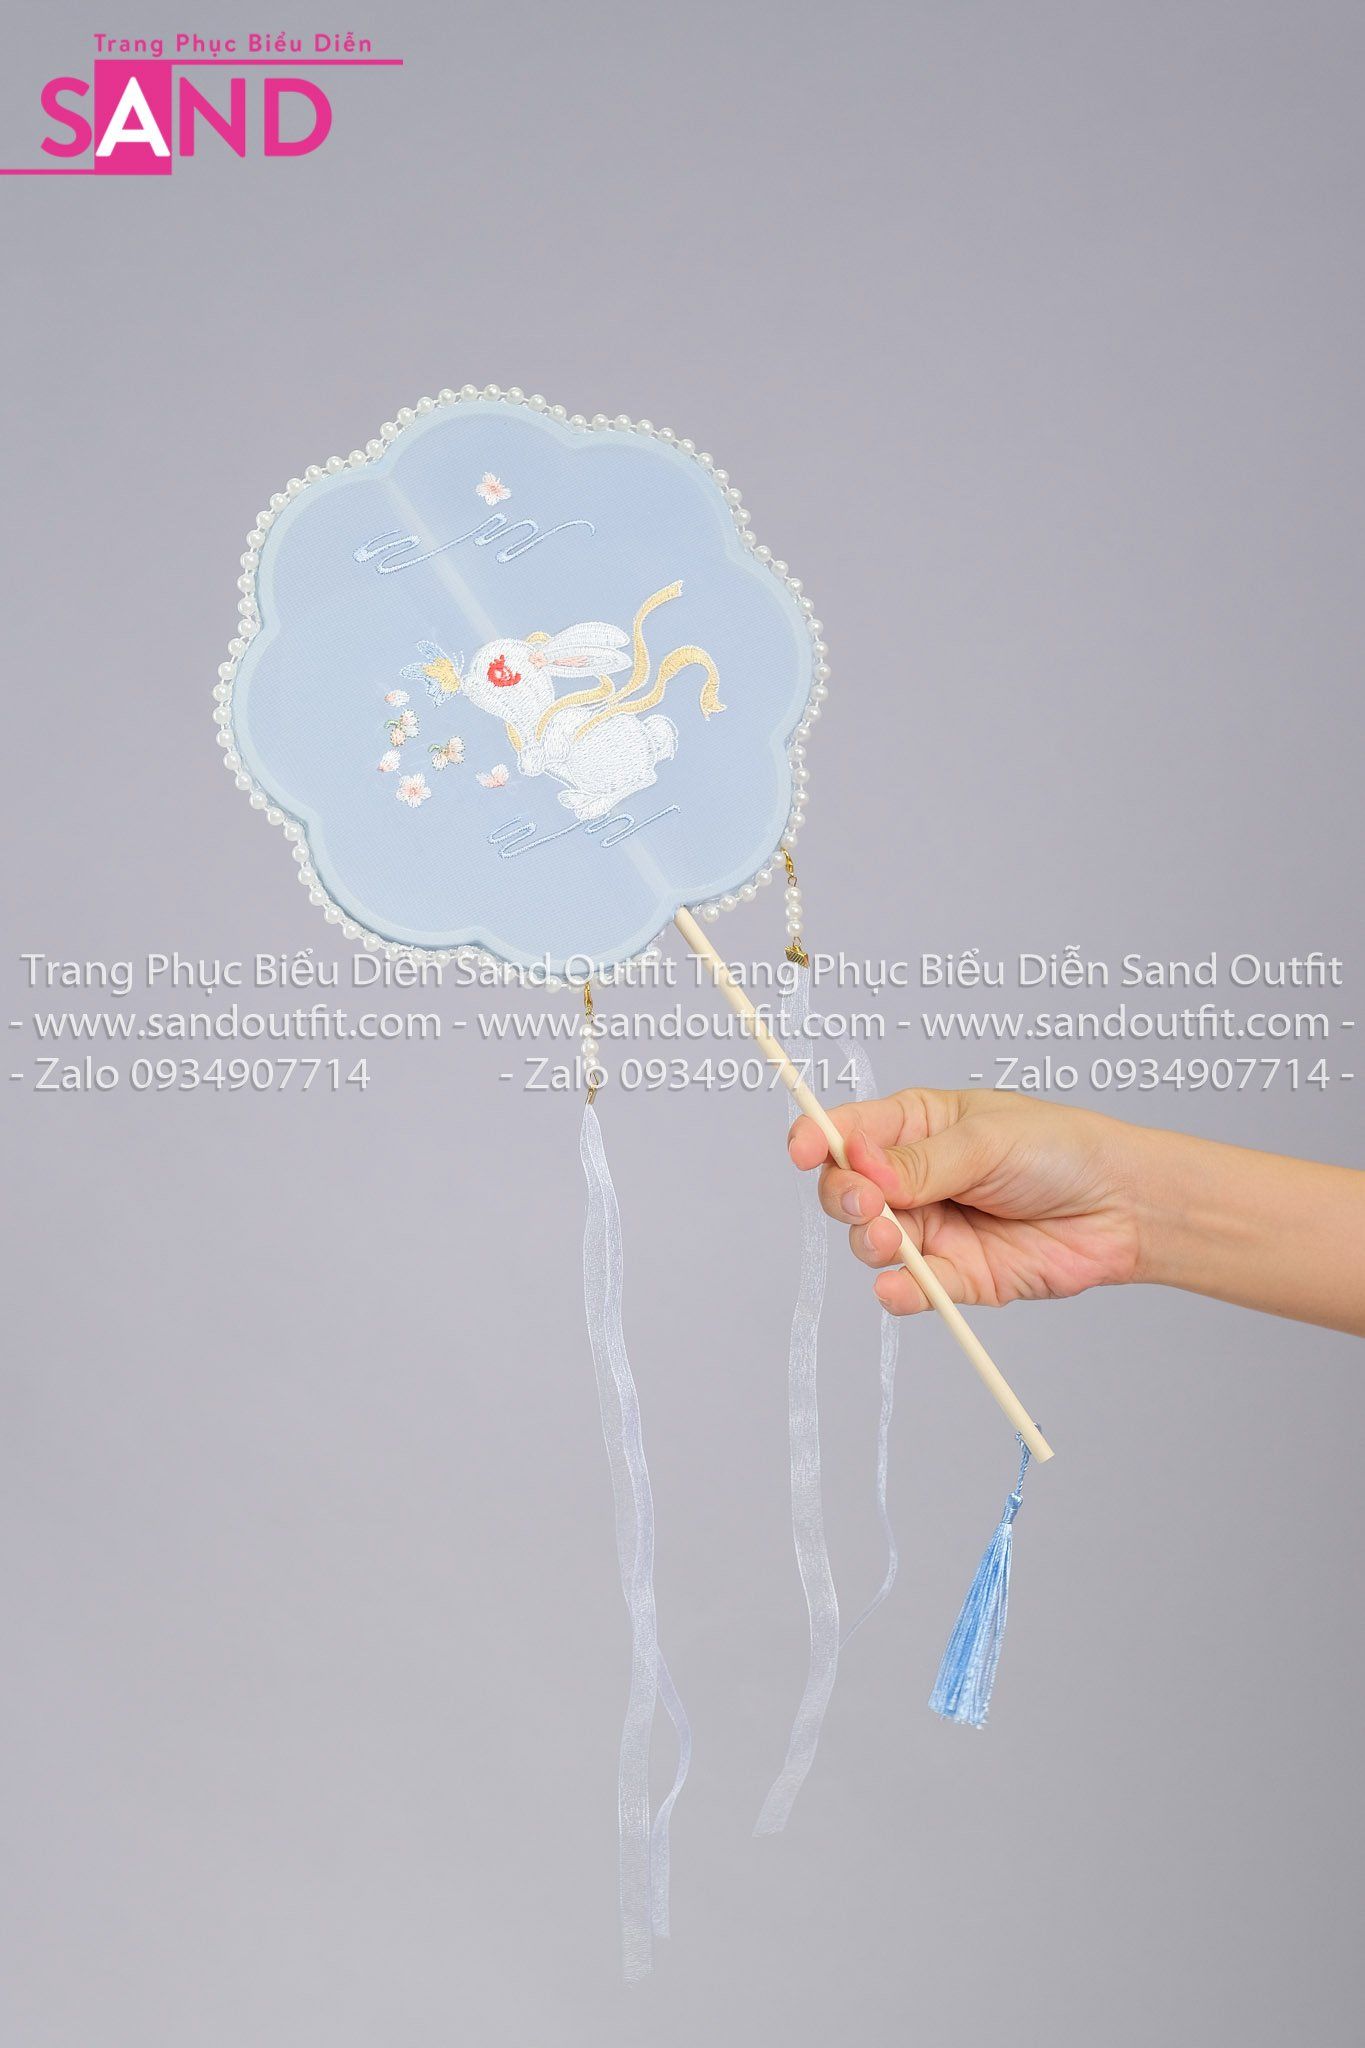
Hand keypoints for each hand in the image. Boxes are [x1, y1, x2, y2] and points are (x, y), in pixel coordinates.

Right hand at [789, 1090, 1142, 1315]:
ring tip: (894, 1239)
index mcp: (917, 1128)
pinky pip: (914, 1290)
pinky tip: (899, 1287)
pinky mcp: (958, 1276)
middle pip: (847, 1191)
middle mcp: (916, 1180)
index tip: (803, 1151)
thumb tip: (861, 1168)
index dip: (817, 1140)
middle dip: (846, 1197)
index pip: (849, 1133)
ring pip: (872, 1243)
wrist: (1124, 1207)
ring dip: (872, 1243)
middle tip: (868, 1203)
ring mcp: (934, 1229)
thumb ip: (921, 1163)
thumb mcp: (987, 1140)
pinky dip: (900, 1292)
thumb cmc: (1063, 1151)